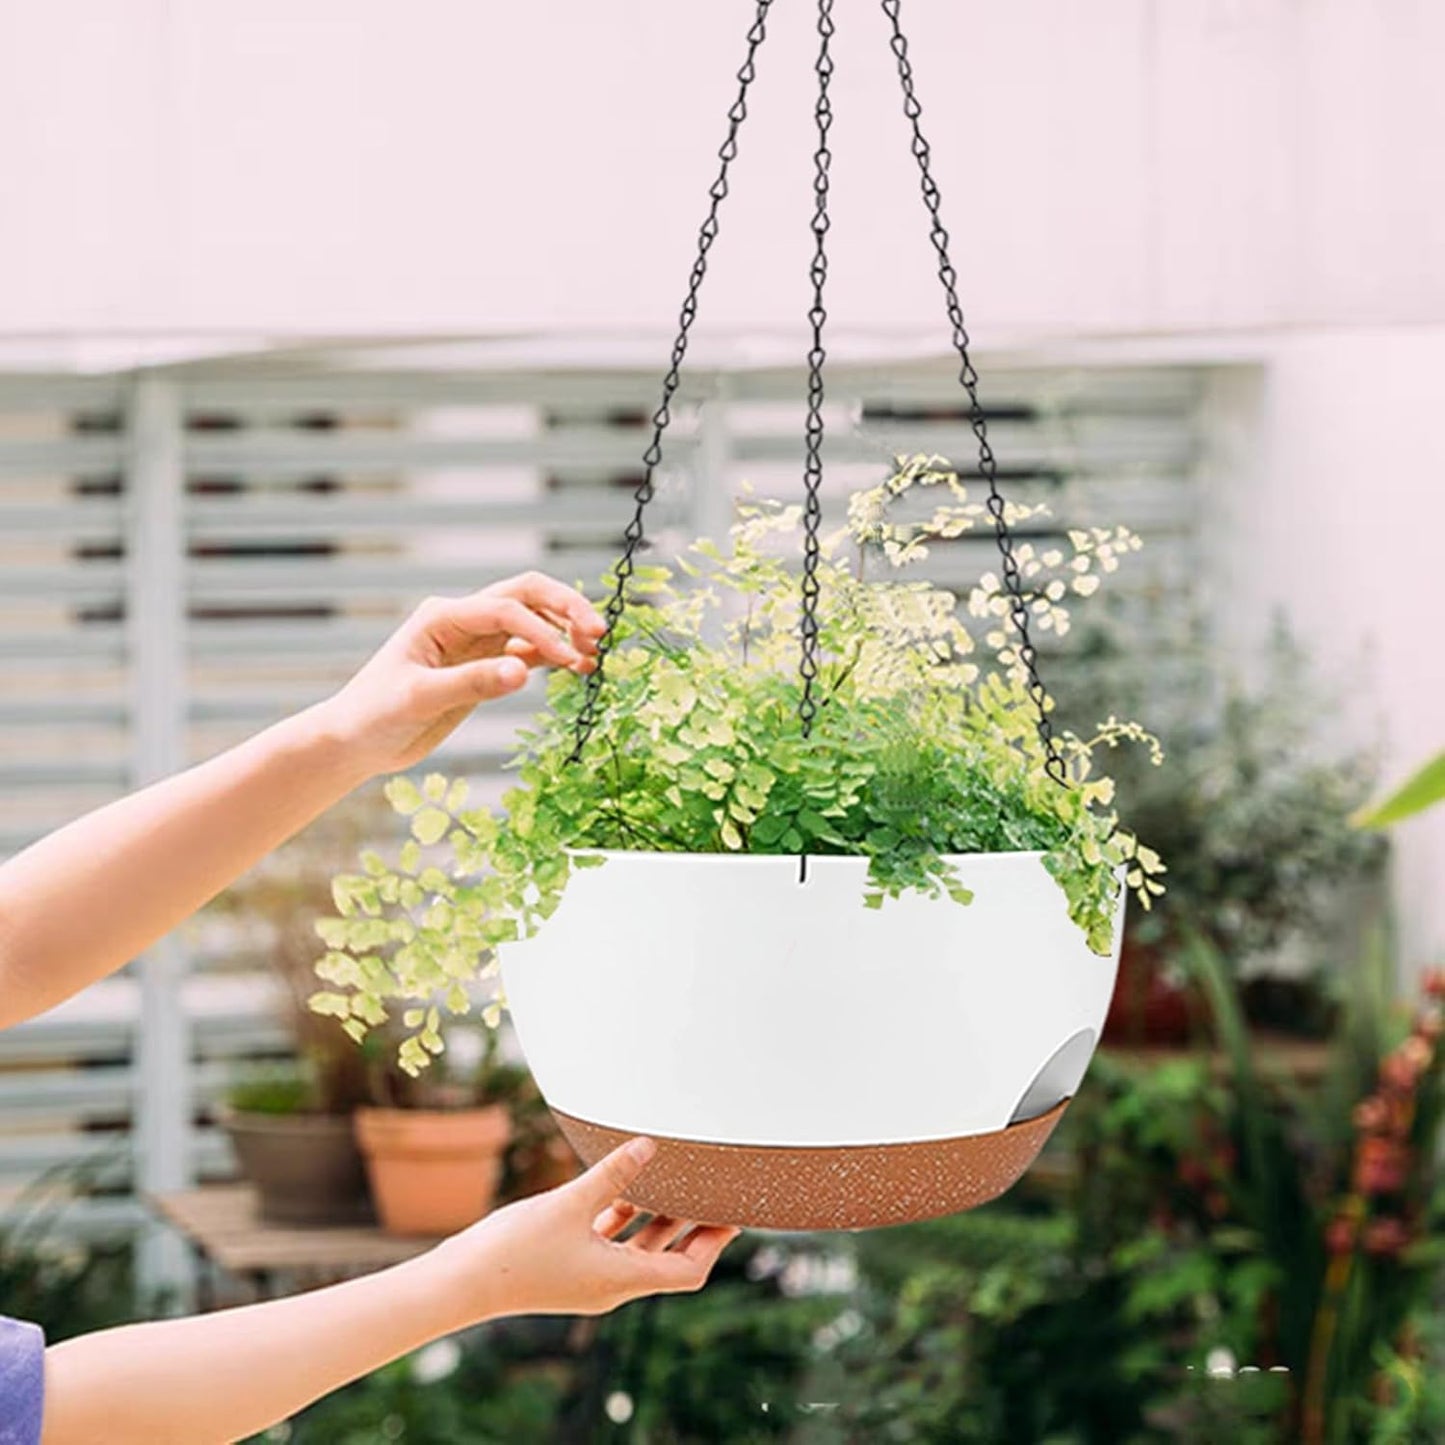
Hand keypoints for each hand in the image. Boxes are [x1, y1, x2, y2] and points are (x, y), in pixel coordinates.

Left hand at [320, 572, 605, 776]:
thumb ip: (472, 683)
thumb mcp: (419, 700)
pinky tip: (580, 669)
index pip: (505, 609)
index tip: (569, 658)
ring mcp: (476, 642)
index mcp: (443, 617)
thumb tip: (523, 671)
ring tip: (595, 654)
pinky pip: (528, 651)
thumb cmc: (375, 716)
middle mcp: (463, 621)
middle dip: (564, 608)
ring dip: (565, 631)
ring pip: (533, 621)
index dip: (542, 629)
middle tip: (599, 631)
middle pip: (526, 595)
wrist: (356, 742)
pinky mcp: (484, 666)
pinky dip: (555, 655)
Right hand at [426, 1138, 739, 1324]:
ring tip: (676, 1181)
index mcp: (620, 1279)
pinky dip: (622, 1217)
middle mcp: (610, 1285)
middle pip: (667, 1258)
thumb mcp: (570, 1204)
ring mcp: (588, 1278)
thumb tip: (650, 1145)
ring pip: (637, 1247)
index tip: (733, 1214)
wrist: (460, 1282)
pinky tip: (620, 1186)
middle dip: (692, 1225)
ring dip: (657, 1218)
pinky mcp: (568, 1266)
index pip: (686, 1272)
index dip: (713, 1243)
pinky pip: (609, 1242)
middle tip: (715, 1193)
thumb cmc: (514, 1249)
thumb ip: (612, 1173)